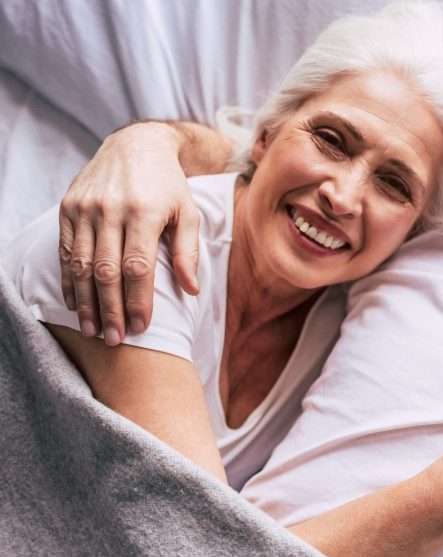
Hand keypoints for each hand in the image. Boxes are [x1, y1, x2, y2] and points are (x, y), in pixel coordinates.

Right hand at [58, 122, 200, 344]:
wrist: (136, 145)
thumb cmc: (169, 185)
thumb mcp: (188, 213)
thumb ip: (187, 251)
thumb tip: (190, 290)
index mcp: (143, 212)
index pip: (137, 267)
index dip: (138, 300)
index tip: (141, 328)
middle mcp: (110, 210)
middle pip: (106, 270)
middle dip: (111, 309)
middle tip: (116, 340)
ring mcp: (85, 208)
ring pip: (81, 264)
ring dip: (86, 302)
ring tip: (93, 330)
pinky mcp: (68, 207)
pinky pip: (66, 250)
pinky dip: (70, 279)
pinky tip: (76, 303)